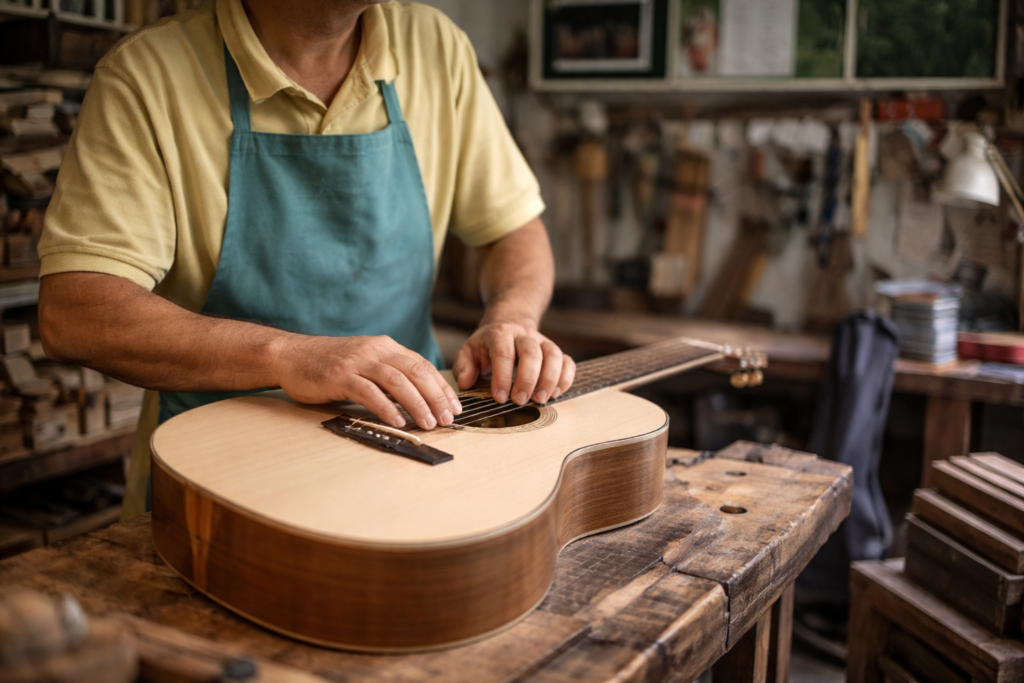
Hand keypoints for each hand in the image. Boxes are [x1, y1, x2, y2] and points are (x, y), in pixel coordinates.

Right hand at [277, 335, 461, 429]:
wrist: (292, 356)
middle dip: (435, 397)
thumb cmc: (330, 365)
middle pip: (415, 372)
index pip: (422, 365)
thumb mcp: (366, 363)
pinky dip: (386, 408)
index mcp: (385, 347)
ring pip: (396, 381)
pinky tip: (398, 421)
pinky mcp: (339, 376)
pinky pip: (369, 392)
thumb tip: (419, 398)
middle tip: (447, 418)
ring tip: (428, 423)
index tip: (454, 406)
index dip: (441, 386)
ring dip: (416, 404)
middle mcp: (375, 350)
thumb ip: (389, 374)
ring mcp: (357, 362)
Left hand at [453, 322, 574, 404]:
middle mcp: (523, 335)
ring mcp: (542, 341)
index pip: (504, 353)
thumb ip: (464, 367)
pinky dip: (565, 379)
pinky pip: (567, 362)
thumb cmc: (486, 346)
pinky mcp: (554, 351)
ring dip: (549, 380)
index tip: (500, 398)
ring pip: (553, 355)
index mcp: (500, 334)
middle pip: (532, 352)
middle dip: (527, 379)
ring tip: (540, 400)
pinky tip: (555, 394)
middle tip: (520, 401)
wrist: (508, 326)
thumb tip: (466, 383)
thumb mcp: (469, 352)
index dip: (502, 376)